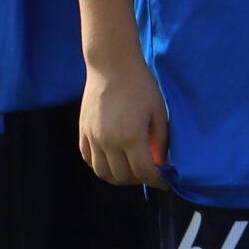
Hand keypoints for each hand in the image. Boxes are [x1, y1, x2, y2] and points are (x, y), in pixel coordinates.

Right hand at [80, 52, 168, 186]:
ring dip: (119, 177)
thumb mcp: (159, 112)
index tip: (165, 183)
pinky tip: (114, 161)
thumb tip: (163, 162)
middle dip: (139, 180)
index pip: (143, 172)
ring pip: (103, 173)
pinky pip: (89, 159)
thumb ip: (162, 140)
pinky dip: (102, 166)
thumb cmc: (141, 86)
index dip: (156, 181)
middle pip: (122, 176)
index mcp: (130, 137)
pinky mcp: (82, 132)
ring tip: (133, 171)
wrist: (111, 66)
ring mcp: (92, 138)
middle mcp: (108, 142)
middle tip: (150, 174)